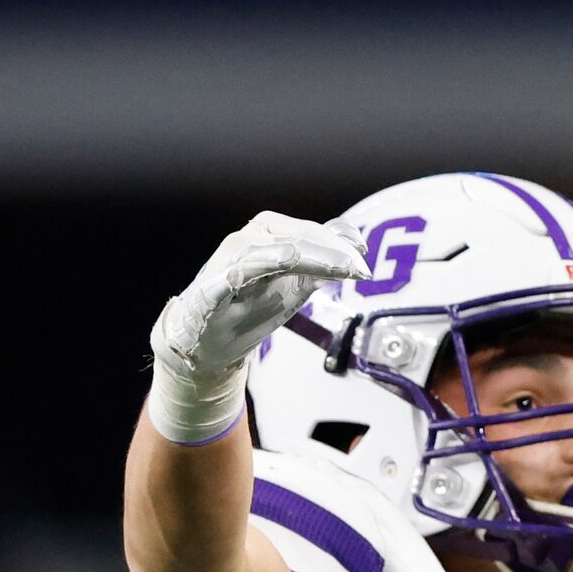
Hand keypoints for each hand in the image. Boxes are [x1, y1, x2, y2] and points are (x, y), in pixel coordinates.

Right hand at [147, 212, 367, 442]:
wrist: (206, 340)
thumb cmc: (250, 307)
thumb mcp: (294, 284)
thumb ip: (320, 265)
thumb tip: (355, 247)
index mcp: (267, 235)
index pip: (309, 231)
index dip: (340, 241)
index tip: (366, 257)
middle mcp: (246, 241)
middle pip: (294, 237)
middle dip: (331, 251)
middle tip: (361, 269)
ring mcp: (228, 263)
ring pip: (269, 252)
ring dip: (303, 256)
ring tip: (334, 266)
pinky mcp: (212, 291)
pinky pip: (232, 277)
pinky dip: (248, 271)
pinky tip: (275, 269)